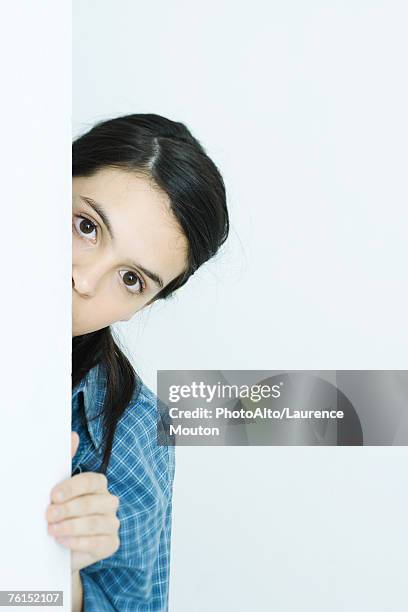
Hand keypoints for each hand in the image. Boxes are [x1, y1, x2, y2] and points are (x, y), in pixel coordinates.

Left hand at [45, 431, 120, 570]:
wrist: (63, 545)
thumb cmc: (63, 512)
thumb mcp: (61, 489)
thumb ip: (68, 460)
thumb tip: (73, 435)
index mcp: (99, 484)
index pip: (90, 481)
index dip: (71, 488)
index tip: (53, 496)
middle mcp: (109, 501)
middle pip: (91, 503)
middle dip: (67, 510)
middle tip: (48, 515)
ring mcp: (112, 523)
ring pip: (94, 523)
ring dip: (70, 526)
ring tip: (52, 530)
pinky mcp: (111, 543)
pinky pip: (97, 542)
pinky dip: (78, 542)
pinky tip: (62, 541)